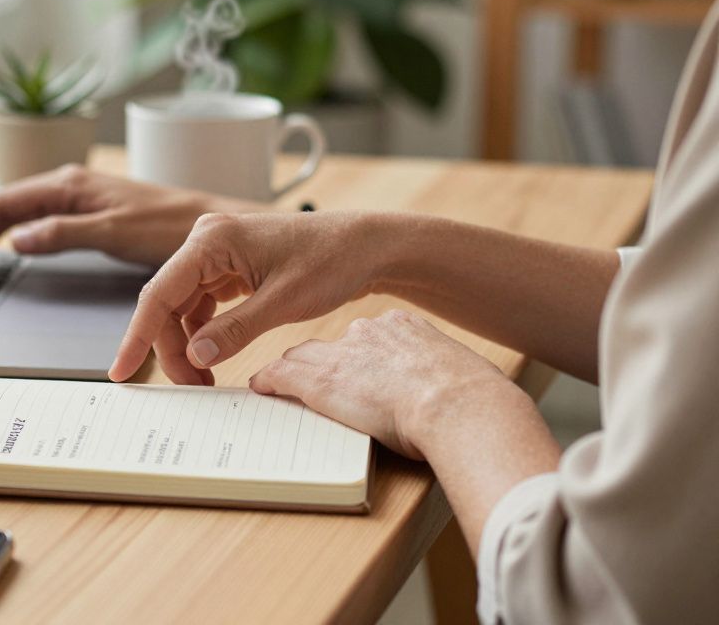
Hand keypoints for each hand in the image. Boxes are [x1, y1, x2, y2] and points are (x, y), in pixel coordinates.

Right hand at [0, 165, 255, 272]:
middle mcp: (72, 185)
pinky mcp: (95, 211)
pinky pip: (43, 218)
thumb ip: (63, 233)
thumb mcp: (113, 232)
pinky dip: (19, 234)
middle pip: (7, 205)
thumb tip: (16, 239)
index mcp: (71, 185)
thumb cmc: (171, 226)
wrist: (213, 223)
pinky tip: (13, 249)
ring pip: (23, 210)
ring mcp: (83, 197)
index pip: (4, 204)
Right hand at [109, 211, 386, 384]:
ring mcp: (216, 253)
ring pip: (182, 308)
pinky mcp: (228, 266)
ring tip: (205, 378)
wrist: (366, 246)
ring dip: (188, 344)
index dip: (137, 336)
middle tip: (192, 387)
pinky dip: (204, 333)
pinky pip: (202, 304)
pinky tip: (215, 354)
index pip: (159, 294)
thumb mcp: (283, 302)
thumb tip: (195, 357)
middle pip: (166, 304)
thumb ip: (234, 331)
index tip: (121, 371)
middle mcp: (206, 241)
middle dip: (172, 349)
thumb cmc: (332, 260)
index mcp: (212, 240)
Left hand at [249, 310, 515, 459]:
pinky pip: (279, 375)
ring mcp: (341, 354)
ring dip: (292, 372)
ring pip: (302, 358)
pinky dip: (268, 382)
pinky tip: (260, 389)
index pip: (367, 338)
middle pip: (331, 345)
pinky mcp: (318, 380)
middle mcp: (369, 333)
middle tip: (316, 380)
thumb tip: (457, 399)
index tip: (359, 371)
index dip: (358, 357)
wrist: (459, 405)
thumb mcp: (461, 378)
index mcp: (405, 328)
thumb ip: (446, 381)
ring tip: (278, 384)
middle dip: (322, 363)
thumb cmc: (473, 401)